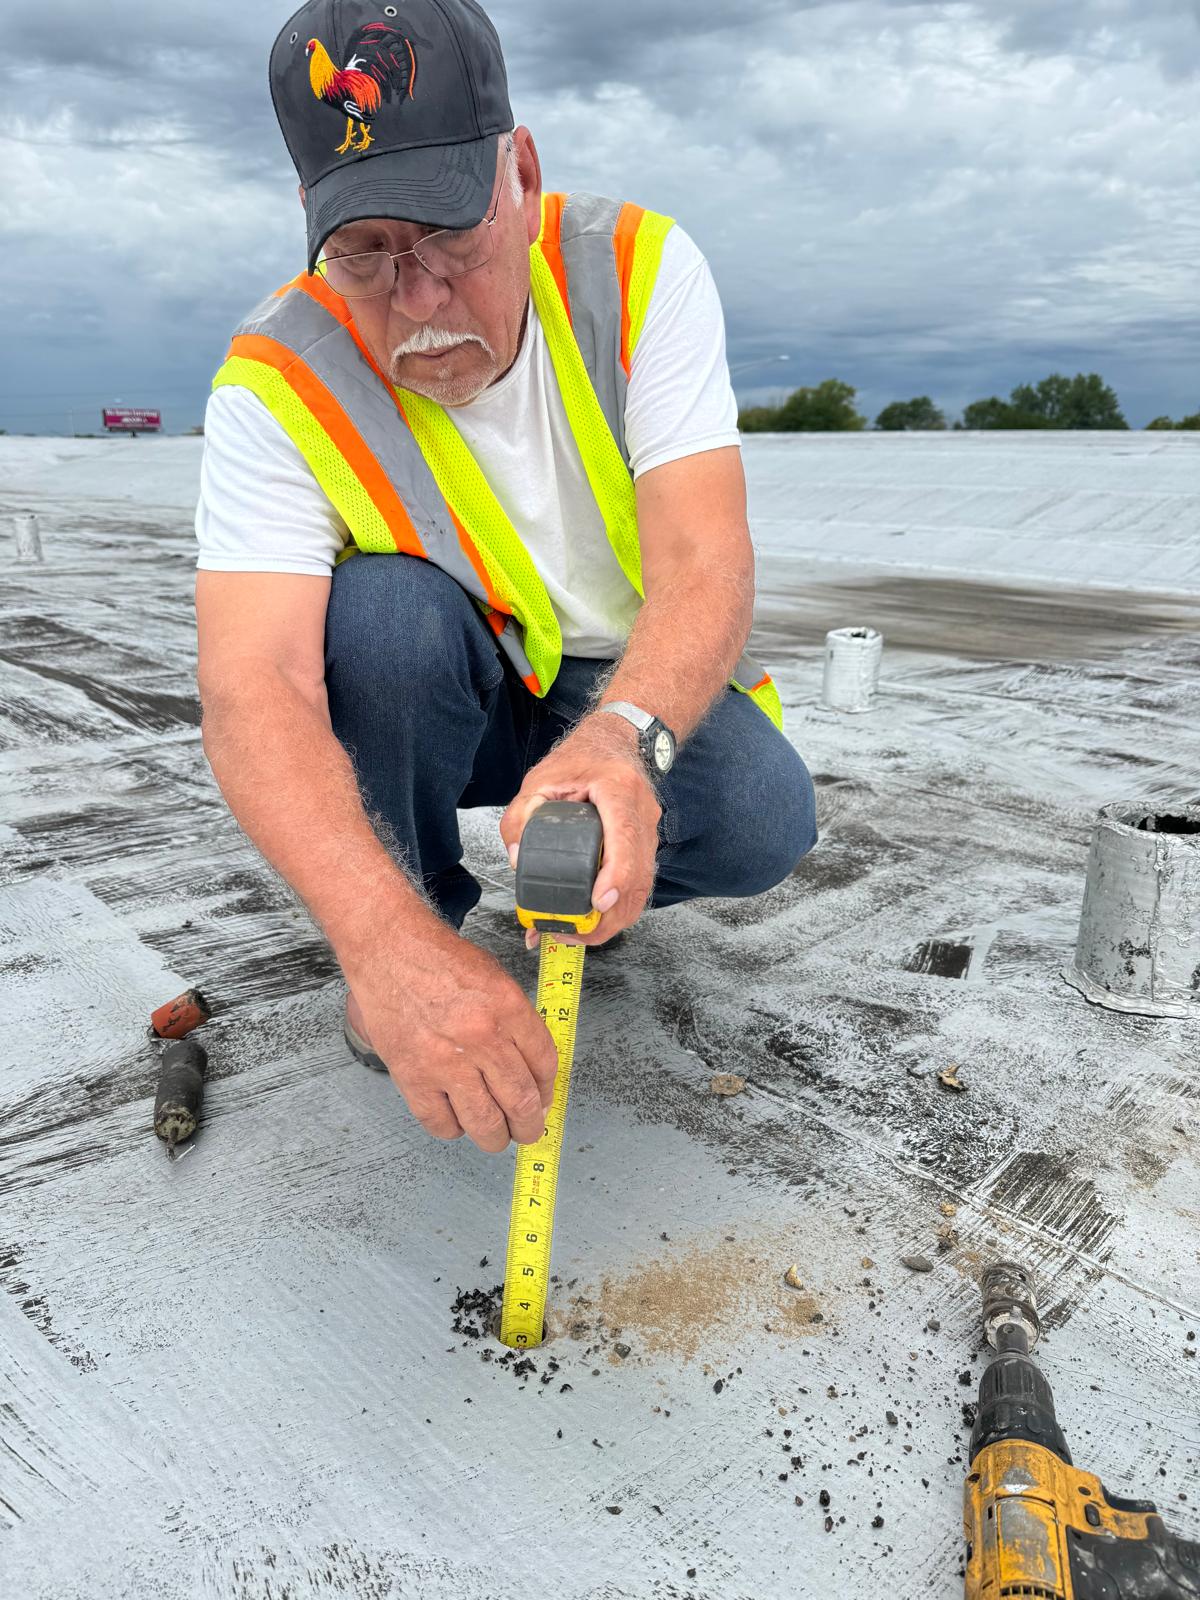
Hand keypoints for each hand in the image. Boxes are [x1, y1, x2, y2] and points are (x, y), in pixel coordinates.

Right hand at [347, 923, 558, 1152]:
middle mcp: (480, 1037)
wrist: (388, 950)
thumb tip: (532, 1068)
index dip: (548, 1089)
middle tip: (529, 1130)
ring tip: (497, 1135)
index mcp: (507, 1007)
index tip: (544, 1098)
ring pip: (485, 1123)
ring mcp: (445, 1061)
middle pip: (521, 1101)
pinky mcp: (412, 1076)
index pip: (544, 1064)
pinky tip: (457, 1118)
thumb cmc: (438, 960)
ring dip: (497, 1137)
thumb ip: (516, 1021)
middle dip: (530, 1125)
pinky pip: (441, 1123)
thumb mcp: (495, 977)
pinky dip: (454, 1129)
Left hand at [500, 714, 661, 949]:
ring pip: (641, 889)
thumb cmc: (581, 758)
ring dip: (613, 920)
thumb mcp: (539, 779)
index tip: (598, 902)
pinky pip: (639, 886)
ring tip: (578, 936)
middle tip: (574, 935)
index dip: (616, 876)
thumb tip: (519, 860)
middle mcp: (642, 814)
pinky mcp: (647, 848)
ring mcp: (650, 833)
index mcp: (618, 791)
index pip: (625, 840)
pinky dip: (618, 910)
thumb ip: (521, 817)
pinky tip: (592, 923)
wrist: (617, 742)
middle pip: (637, 877)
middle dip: (608, 916)